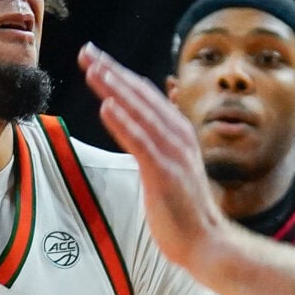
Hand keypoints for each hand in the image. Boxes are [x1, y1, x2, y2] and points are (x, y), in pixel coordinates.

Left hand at [80, 44, 232, 276]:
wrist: (208, 242)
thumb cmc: (185, 212)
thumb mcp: (171, 170)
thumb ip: (156, 148)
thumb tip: (137, 133)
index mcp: (178, 134)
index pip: (145, 96)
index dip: (120, 75)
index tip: (96, 60)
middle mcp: (178, 136)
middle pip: (140, 96)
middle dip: (111, 72)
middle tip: (86, 52)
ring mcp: (172, 154)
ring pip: (139, 112)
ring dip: (114, 89)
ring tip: (92, 69)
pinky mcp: (164, 173)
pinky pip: (140, 142)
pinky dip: (123, 122)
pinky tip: (106, 107)